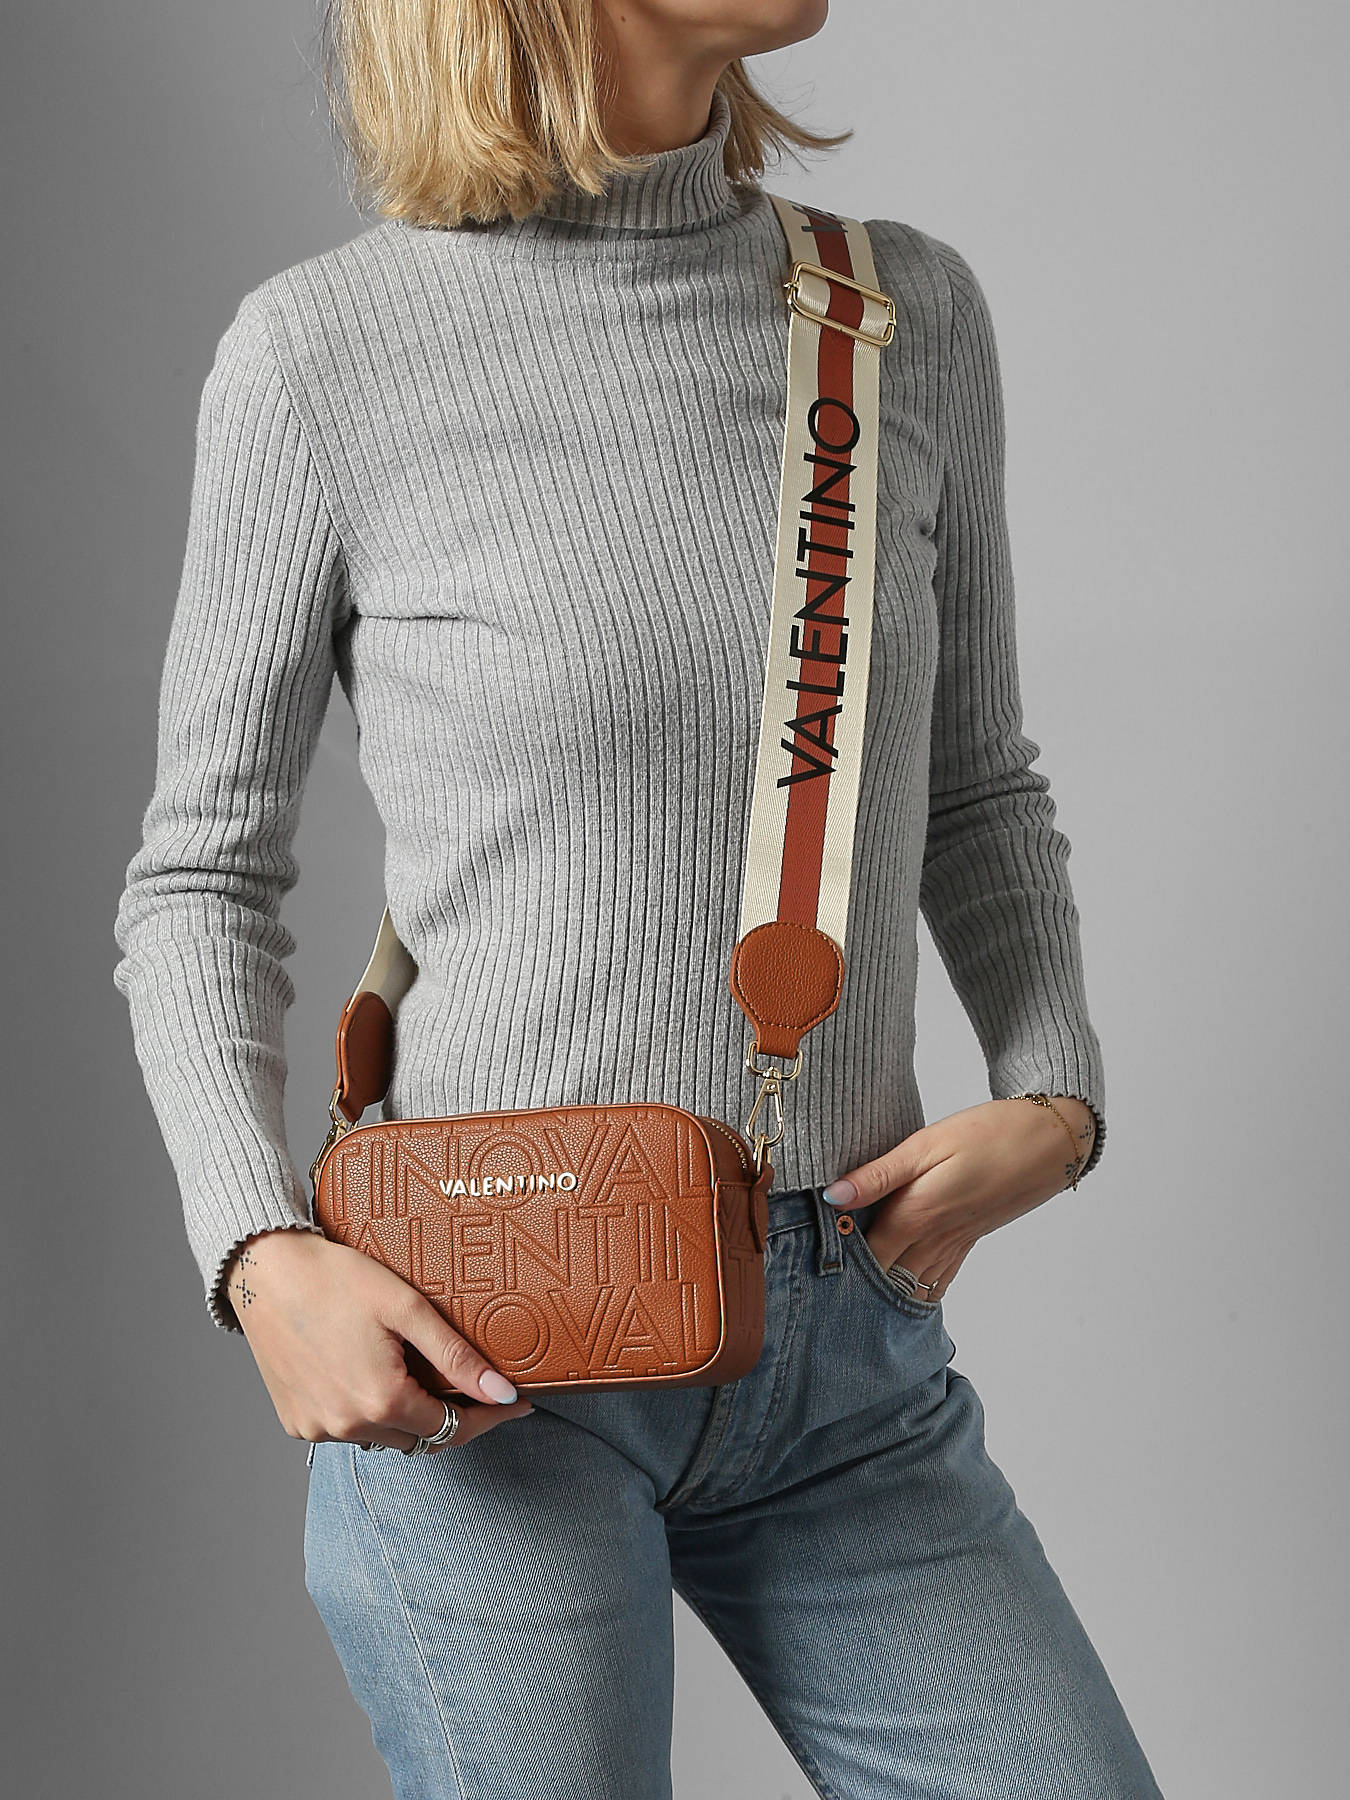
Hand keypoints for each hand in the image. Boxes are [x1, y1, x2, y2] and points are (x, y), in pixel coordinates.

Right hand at [222, 1228, 536, 1451]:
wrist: (264, 1271)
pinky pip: (347, 1431)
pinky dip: (369, 1414)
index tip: (517, 1404)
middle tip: (475, 1386)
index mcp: (381, 1402)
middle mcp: (348, 1427)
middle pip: (420, 1437)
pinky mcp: (296, 1421)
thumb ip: (456, 1356)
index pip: (452, 1427)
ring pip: (383, 1438)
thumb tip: (502, 1392)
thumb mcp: (406, 1309)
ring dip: (408, 1417)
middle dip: (451, 1416)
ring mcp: (318, 1428)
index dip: (489, 1416)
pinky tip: (375, 1379)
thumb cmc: (334, 1279)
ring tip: (424, 1379)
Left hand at [821, 1096, 1096, 1300]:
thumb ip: (878, 1174)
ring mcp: (955, 1243)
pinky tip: (902, 1298)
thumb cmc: (988, 1134)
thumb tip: (832, 1196)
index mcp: (916, 1214)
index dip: (832, 1264)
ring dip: (883, 1296)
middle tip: (818, 1301)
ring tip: (849, 1308)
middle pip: (884, 1276)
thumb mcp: (926, 1144)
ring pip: (911, 1284)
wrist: (1050, 1141)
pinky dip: (917, 1292)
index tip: (803, 1272)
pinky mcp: (970, 1239)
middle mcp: (934, 1238)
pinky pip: (938, 1279)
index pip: (863, 1253)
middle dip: (853, 1289)